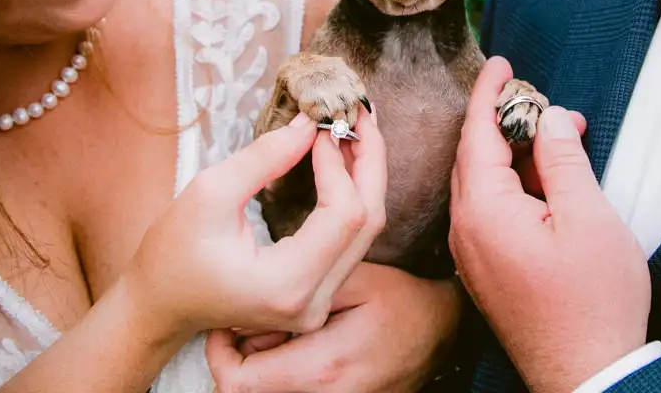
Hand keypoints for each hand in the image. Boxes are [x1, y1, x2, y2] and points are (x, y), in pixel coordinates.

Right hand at [122, 106, 386, 347]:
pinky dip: (350, 197)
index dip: (339, 163)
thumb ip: (265, 157)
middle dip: (369, 162)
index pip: (343, 215)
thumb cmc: (172, 254)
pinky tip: (342, 162)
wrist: (158, 305)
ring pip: (364, 232)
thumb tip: (309, 124)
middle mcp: (312, 303)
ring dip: (363, 177)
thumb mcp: (209, 193)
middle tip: (360, 114)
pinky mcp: (315, 295)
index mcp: (287, 284)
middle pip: (367, 224)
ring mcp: (317, 305)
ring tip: (352, 131)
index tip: (322, 126)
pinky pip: (348, 241)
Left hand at [206, 262, 461, 391]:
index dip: (218, 355)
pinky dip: (280, 375)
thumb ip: (298, 294)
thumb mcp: (352, 279)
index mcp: (321, 367)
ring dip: (258, 367)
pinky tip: (295, 348)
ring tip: (277, 332)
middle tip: (252, 322)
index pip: (236, 383)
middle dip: (238, 358)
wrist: (442, 331)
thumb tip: (246, 313)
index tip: (226, 324)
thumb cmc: (398, 300)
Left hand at [449, 56, 650, 390]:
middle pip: (475, 155)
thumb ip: (564, 159)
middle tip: (543, 101)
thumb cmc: (593, 302)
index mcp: (485, 210)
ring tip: (557, 137)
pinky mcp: (486, 270)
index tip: (501, 62)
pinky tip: (545, 180)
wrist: (587, 375)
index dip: (489, 92)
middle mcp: (466, 229)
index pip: (476, 133)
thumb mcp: (590, 217)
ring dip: (513, 154)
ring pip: (482, 183)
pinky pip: (488, 210)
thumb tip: (548, 116)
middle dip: (506, 121)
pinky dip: (511, 185)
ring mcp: (473, 253)